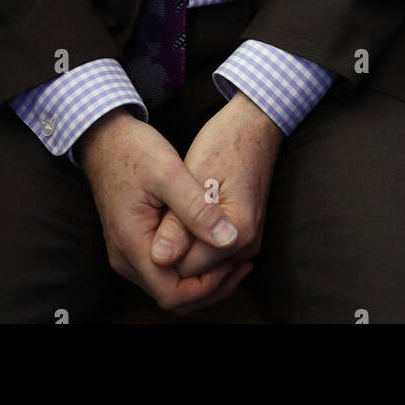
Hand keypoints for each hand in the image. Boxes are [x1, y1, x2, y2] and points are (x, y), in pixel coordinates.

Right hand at [77, 107, 251, 312]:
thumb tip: (229, 240)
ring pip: (168, 286)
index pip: (173, 294)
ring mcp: (126, 253)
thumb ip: (197, 208)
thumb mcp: (169, 171)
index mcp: (132, 244)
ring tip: (231, 254)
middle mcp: (124, 257)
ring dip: (200, 279)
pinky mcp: (131, 243)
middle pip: (172, 297)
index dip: (208, 286)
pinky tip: (209, 243)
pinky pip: (163, 270)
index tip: (234, 261)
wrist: (104, 137)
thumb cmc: (134, 149)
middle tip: (241, 263)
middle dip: (210, 287)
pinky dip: (188, 266)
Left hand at [149, 92, 282, 296]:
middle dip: (172, 258)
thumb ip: (177, 223)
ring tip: (170, 218)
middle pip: (195, 277)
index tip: (152, 223)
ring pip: (203, 272)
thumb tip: (159, 259)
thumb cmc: (221, 143)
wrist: (252, 126)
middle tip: (158, 220)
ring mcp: (249, 245)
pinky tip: (182, 223)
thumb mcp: (190, 177)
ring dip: (183, 254)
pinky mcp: (245, 238)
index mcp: (236, 233)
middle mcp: (247, 247)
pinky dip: (195, 249)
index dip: (161, 253)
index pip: (184, 271)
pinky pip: (213, 259)